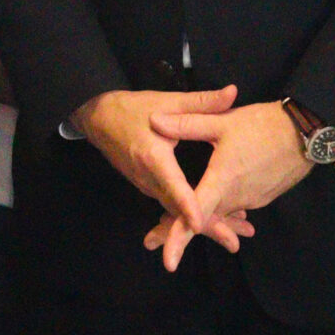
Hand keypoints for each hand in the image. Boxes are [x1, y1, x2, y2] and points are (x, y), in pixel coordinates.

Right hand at [70, 84, 240, 230]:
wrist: (99, 118)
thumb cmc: (133, 109)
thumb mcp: (168, 101)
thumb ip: (202, 102)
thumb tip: (233, 93)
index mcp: (154, 158)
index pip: (173, 187)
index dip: (187, 206)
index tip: (200, 223)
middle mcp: (148, 179)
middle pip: (177, 210)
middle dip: (207, 226)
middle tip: (235, 241)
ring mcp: (146, 186)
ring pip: (175, 212)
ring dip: (202, 223)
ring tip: (234, 234)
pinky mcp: (147, 187)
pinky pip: (170, 206)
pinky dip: (189, 214)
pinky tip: (213, 218)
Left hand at [147, 100, 314, 270]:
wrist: (306, 132)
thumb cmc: (263, 125)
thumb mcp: (223, 121)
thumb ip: (187, 124)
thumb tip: (153, 120)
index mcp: (222, 181)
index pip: (195, 216)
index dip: (179, 239)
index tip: (168, 261)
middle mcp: (236, 197)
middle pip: (204, 219)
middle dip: (180, 226)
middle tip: (152, 236)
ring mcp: (251, 200)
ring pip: (221, 212)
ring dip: (204, 215)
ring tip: (178, 216)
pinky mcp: (262, 197)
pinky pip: (236, 205)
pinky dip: (223, 206)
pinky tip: (216, 197)